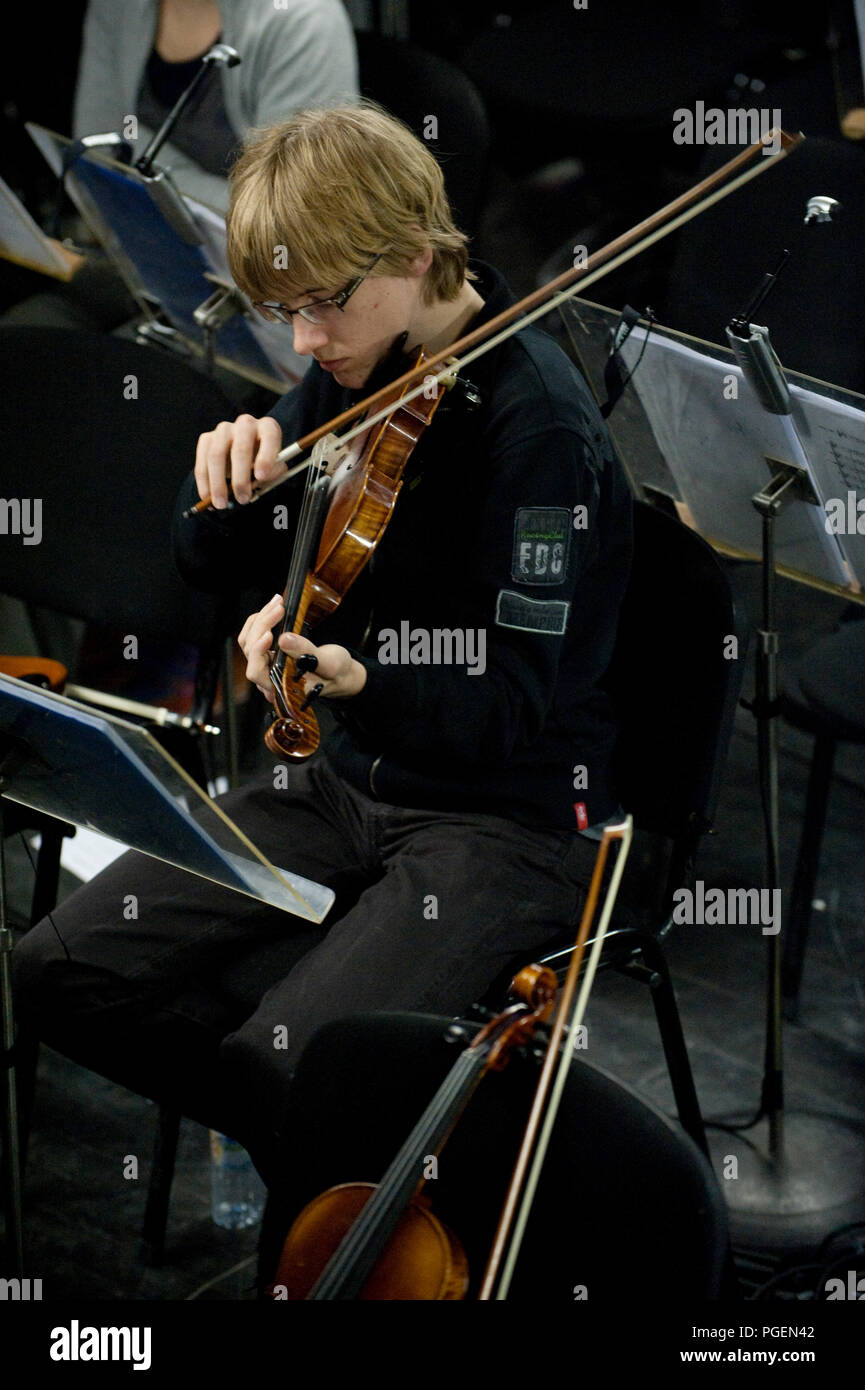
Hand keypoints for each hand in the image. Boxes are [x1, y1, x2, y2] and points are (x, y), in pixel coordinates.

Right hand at [194, 413, 282, 508]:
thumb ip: (271, 473)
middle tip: (242, 500)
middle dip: (240, 478)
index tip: (261, 477)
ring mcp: (224, 429)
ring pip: (216, 456)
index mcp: (268, 427)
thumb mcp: (274, 469)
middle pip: (240, 449)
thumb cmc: (264, 463)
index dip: (265, 457)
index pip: (270, 437)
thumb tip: (257, 479)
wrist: (246, 455)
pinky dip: (203, 483)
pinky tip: (207, 497)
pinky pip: (202, 461)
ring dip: (217, 483)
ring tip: (221, 504)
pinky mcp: (207, 438)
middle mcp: (246, 424)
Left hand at [238, 596, 367, 704]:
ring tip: (277, 603)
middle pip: (251, 652)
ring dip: (261, 620)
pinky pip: (254, 637)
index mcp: (281, 688)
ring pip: (250, 641)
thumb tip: (284, 639)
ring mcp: (267, 667)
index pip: (257, 672)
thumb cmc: (337, 674)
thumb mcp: (330, 663)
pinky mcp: (269, 655)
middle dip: (262, 626)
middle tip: (279, 607)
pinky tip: (272, 609)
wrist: (341, 672)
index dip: (258, 652)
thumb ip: (306, 653)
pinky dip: (261, 621)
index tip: (269, 633)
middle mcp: (269, 679)